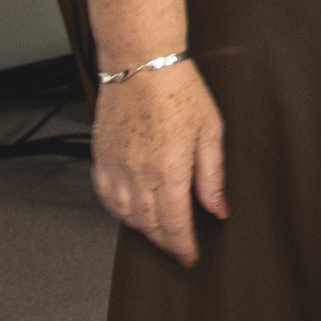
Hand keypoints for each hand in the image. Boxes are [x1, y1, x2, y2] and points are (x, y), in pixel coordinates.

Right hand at [90, 58, 227, 266]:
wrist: (141, 62)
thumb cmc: (178, 88)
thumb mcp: (210, 131)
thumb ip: (213, 176)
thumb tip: (218, 209)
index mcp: (168, 169)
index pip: (174, 225)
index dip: (183, 247)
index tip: (190, 258)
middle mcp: (138, 172)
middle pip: (149, 225)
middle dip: (166, 242)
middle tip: (178, 247)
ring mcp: (116, 166)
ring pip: (126, 215)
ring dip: (143, 229)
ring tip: (159, 231)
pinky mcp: (101, 156)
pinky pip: (106, 196)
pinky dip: (118, 211)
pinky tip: (131, 210)